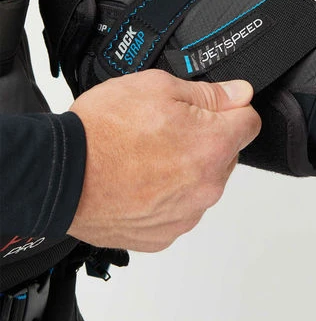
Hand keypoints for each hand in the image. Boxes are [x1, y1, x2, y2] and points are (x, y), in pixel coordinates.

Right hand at [67, 70, 260, 251]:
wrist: (61, 176)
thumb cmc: (103, 131)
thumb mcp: (157, 87)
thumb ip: (209, 93)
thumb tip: (240, 94)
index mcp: (213, 145)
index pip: (250, 122)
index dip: (231, 109)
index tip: (213, 109)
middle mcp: (207, 185)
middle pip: (226, 154)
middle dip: (206, 139)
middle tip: (166, 130)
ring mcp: (187, 214)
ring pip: (202, 182)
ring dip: (185, 169)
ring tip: (146, 156)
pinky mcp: (164, 234)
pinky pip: (179, 208)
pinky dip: (166, 196)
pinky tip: (139, 181)